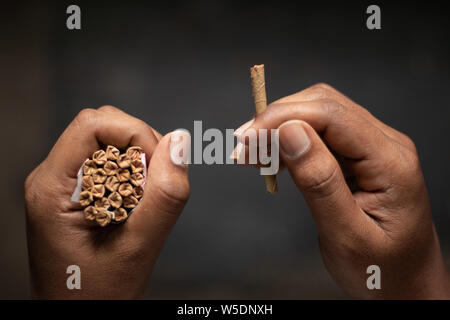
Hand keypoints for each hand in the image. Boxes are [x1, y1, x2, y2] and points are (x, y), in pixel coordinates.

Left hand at [24, 106, 189, 298]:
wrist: (76, 314)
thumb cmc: (98, 293)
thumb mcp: (138, 247)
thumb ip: (164, 196)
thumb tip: (180, 141)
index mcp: (52, 186)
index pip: (92, 124)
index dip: (135, 134)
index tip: (159, 166)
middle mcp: (51, 177)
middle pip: (101, 127)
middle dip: (140, 144)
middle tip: (157, 183)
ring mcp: (62, 183)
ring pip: (107, 140)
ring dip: (139, 158)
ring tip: (148, 197)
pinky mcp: (75, 191)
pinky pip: (108, 161)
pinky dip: (134, 171)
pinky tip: (139, 200)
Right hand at [235, 83, 449, 298]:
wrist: (406, 282)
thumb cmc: (382, 270)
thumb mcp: (347, 235)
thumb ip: (320, 182)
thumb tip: (289, 132)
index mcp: (391, 163)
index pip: (333, 116)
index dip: (284, 118)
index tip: (247, 139)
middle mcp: (386, 145)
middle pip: (325, 105)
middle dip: (277, 119)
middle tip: (243, 149)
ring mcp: (374, 147)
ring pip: (320, 114)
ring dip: (280, 126)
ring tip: (252, 154)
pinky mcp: (360, 155)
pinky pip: (321, 133)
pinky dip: (290, 139)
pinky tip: (273, 157)